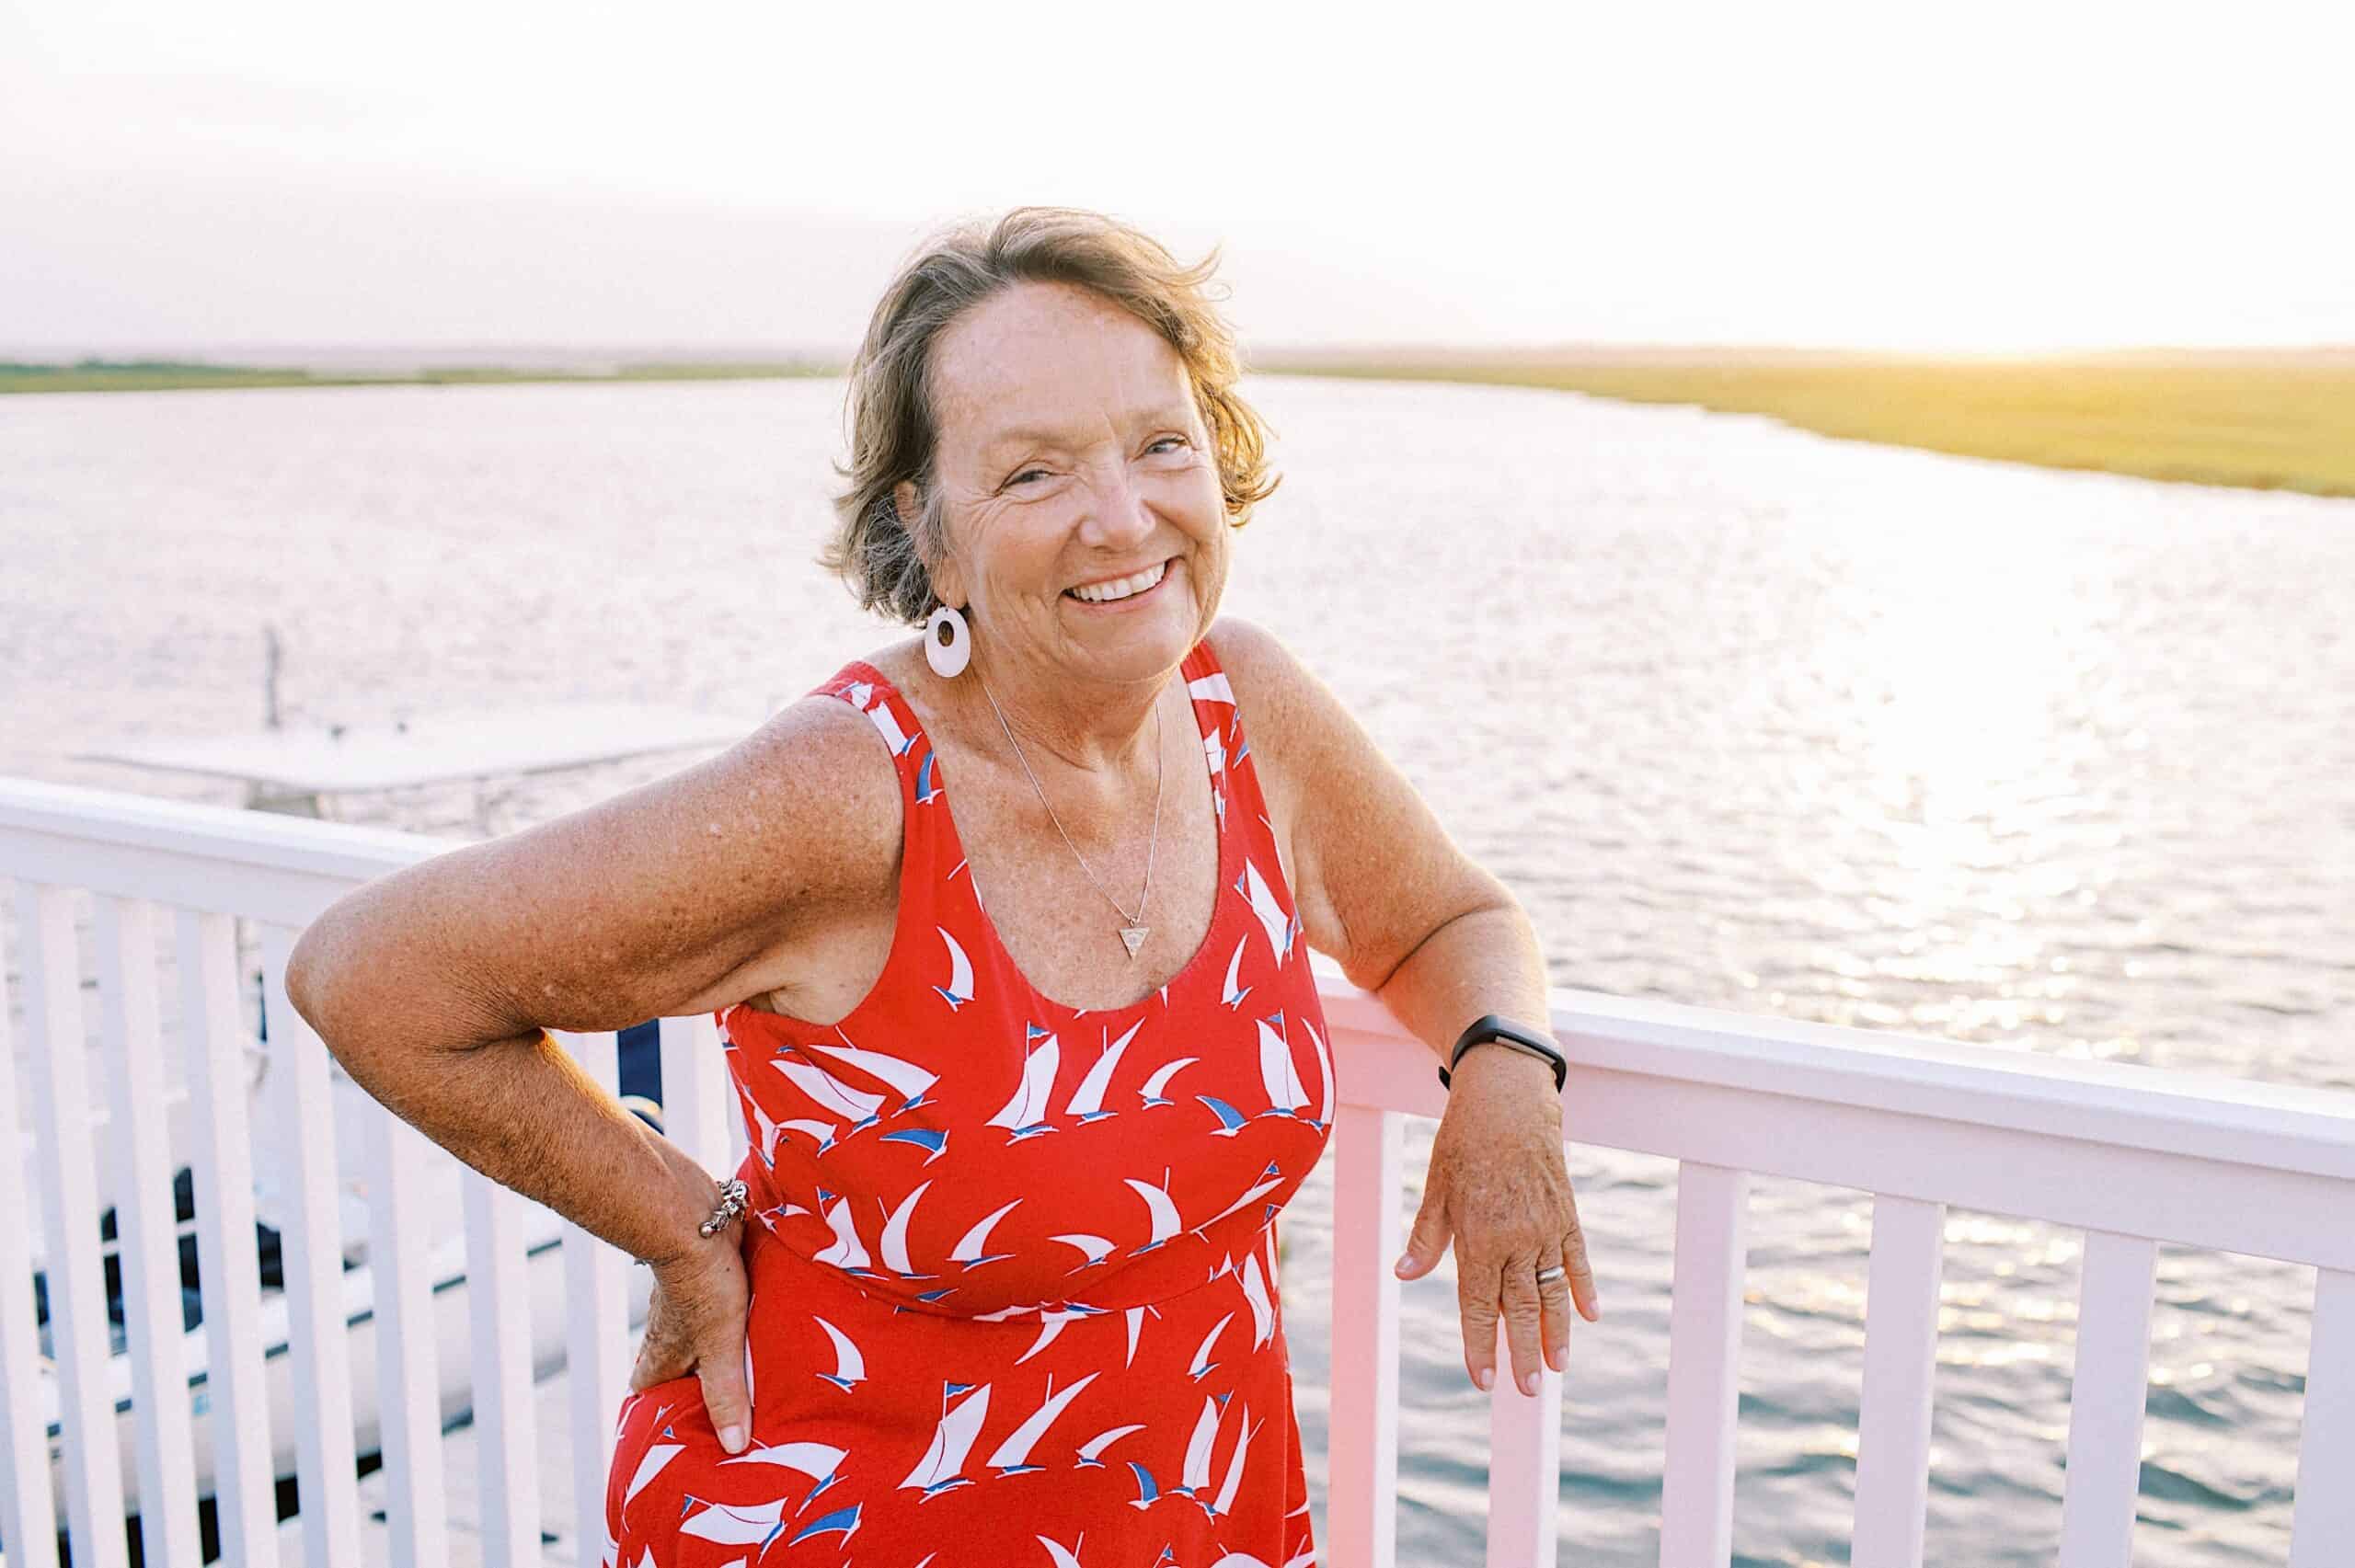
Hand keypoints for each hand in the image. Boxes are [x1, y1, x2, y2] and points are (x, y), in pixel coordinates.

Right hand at [628, 1226, 753, 1451]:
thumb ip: (727, 1394)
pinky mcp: (702, 1278)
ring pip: (695, 1335)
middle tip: (726, 1403)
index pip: (648, 1394)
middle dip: (697, 1385)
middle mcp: (665, 1331)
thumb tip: (733, 1446)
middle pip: (674, 1366)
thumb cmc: (704, 1283)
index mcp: (661, 1355)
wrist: (697, 1217)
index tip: (680, 1431)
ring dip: (716, 1349)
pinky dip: (729, 1318)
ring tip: (749, 1366)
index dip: (659, 1413)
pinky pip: (713, 1306)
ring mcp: (682, 1303)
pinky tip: (756, 1321)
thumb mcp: (721, 1345)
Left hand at [1393, 1044, 1597, 1395]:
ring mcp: (1546, 1227)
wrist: (1508, 1096)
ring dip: (1556, 1330)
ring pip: (1552, 1291)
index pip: (1478, 1303)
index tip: (1482, 1379)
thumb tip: (1404, 1274)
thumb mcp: (1436, 1185)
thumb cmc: (1463, 1139)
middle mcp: (1515, 1238)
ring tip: (1558, 1365)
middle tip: (1529, 1390)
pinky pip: (1578, 1259)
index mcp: (1477, 1236)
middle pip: (1519, 1307)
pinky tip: (1590, 1316)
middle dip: (1521, 1352)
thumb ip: (1426, 1235)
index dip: (1479, 1343)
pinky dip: (1584, 1288)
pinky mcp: (1567, 1212)